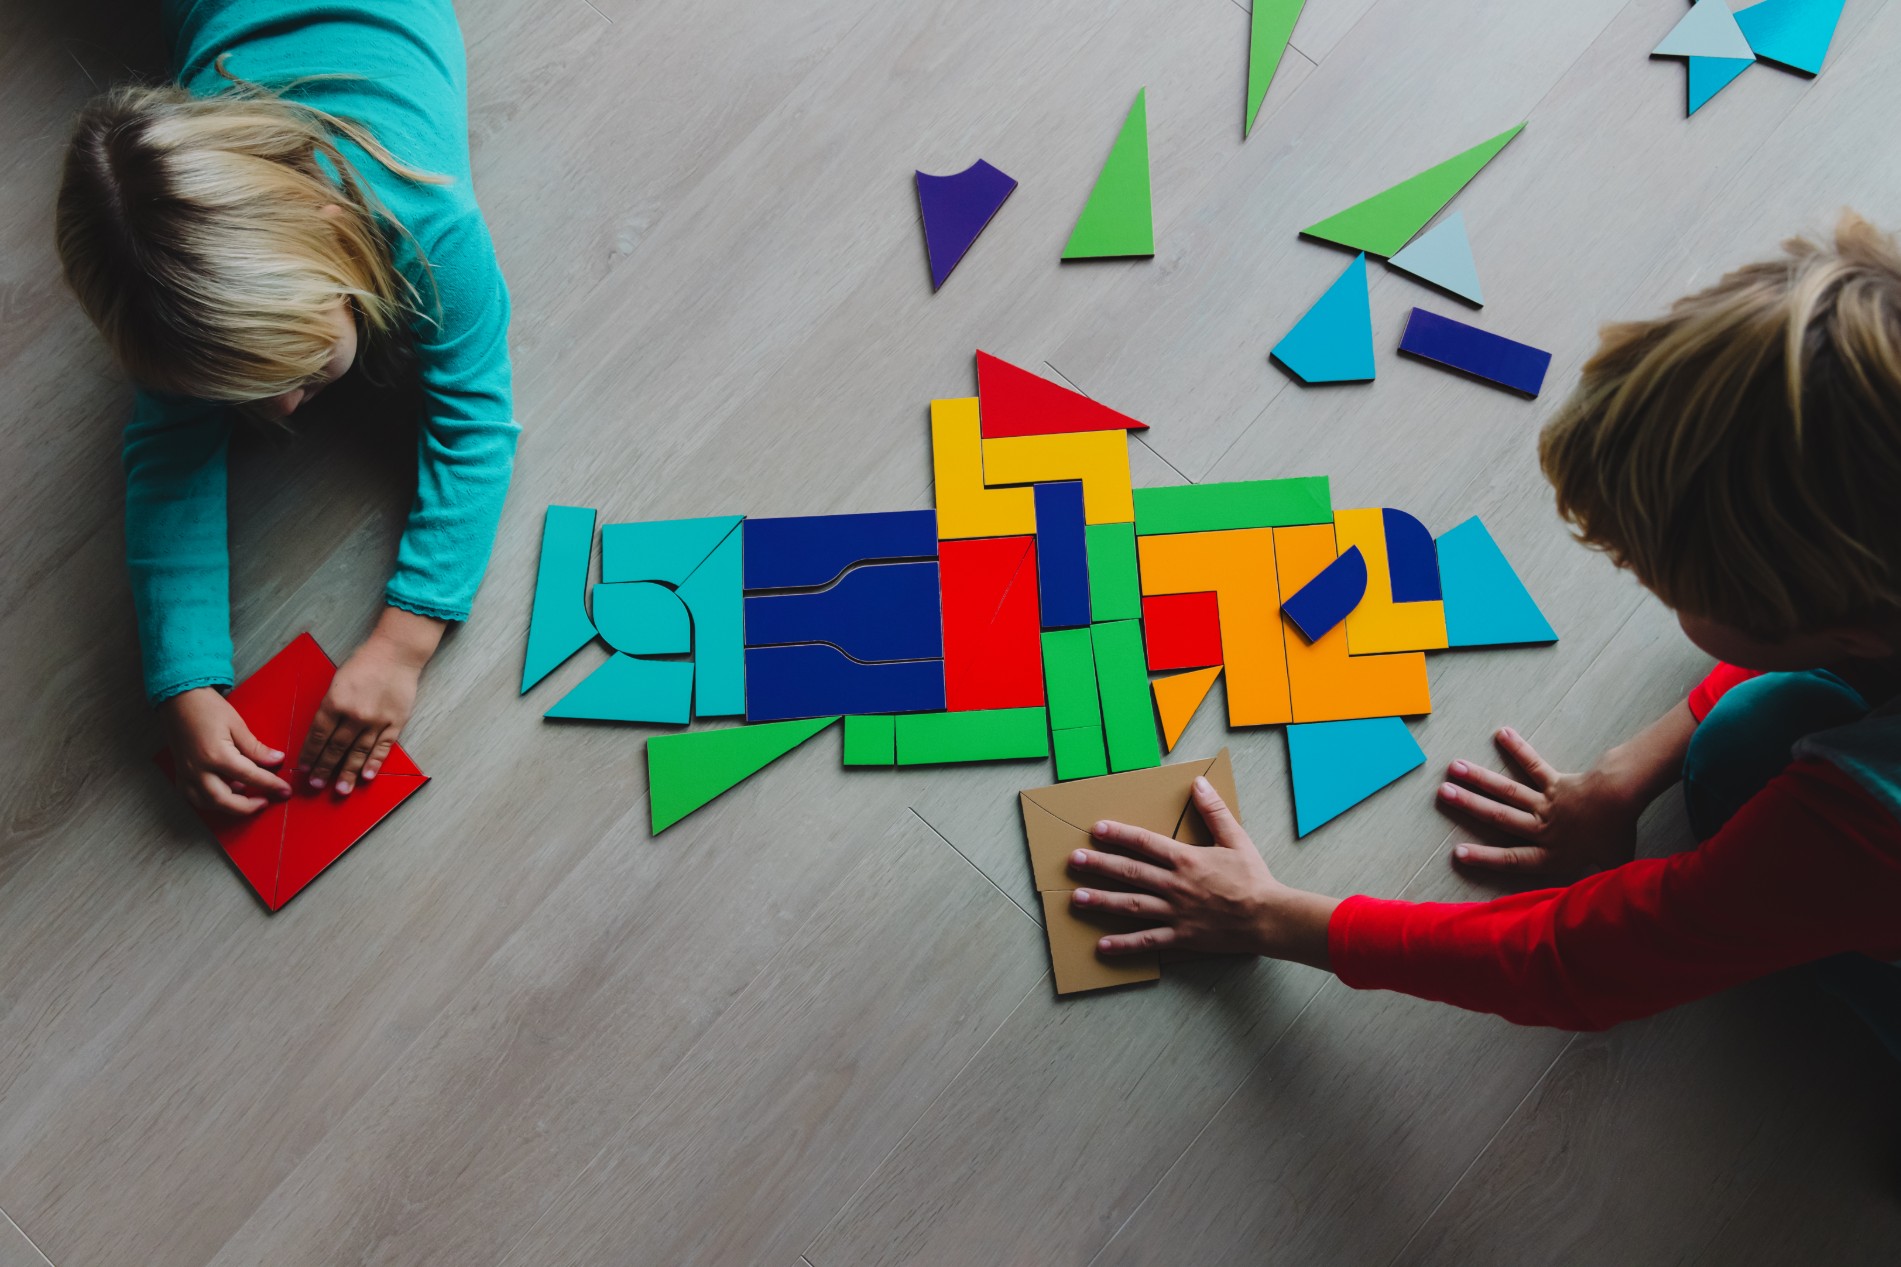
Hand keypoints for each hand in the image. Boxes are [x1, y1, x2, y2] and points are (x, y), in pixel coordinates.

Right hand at [160, 687, 291, 815]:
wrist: (179, 698)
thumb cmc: (207, 707)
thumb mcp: (237, 724)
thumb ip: (256, 748)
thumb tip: (276, 760)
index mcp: (216, 755)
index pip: (250, 777)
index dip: (270, 785)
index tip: (284, 790)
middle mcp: (198, 768)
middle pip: (224, 801)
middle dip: (247, 807)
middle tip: (265, 802)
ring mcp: (186, 773)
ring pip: (206, 803)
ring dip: (227, 806)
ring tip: (246, 797)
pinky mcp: (180, 772)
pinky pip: (193, 796)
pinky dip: (209, 801)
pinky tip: (224, 793)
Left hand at [296, 608, 441, 793]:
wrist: (396, 652)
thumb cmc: (364, 663)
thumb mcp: (337, 682)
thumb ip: (331, 707)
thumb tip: (324, 734)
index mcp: (335, 702)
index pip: (318, 736)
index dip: (310, 755)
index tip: (304, 769)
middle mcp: (354, 715)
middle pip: (336, 748)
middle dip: (324, 768)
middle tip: (317, 784)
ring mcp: (376, 720)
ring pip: (359, 753)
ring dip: (348, 773)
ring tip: (341, 789)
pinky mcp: (395, 722)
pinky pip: (383, 747)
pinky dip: (375, 763)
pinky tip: (368, 776)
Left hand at [1066, 776, 1337, 968]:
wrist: (1269, 917)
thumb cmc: (1253, 878)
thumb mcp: (1236, 838)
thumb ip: (1214, 811)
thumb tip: (1198, 783)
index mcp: (1186, 860)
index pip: (1144, 843)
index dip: (1118, 835)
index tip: (1096, 830)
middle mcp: (1175, 885)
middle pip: (1129, 872)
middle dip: (1099, 865)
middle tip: (1073, 861)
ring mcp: (1175, 913)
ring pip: (1131, 905)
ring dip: (1101, 901)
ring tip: (1076, 898)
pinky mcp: (1181, 937)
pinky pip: (1148, 941)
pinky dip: (1124, 944)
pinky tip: (1102, 945)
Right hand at [1437, 726, 1643, 876]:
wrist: (1621, 798)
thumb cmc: (1618, 835)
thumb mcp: (1610, 868)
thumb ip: (1597, 881)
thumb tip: (1594, 898)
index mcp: (1552, 854)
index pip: (1513, 859)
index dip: (1485, 858)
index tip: (1458, 853)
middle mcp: (1542, 828)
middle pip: (1499, 817)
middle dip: (1469, 805)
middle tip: (1444, 793)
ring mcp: (1546, 803)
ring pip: (1507, 791)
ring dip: (1479, 779)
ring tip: (1454, 767)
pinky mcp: (1555, 781)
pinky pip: (1533, 765)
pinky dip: (1518, 749)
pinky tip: (1502, 734)